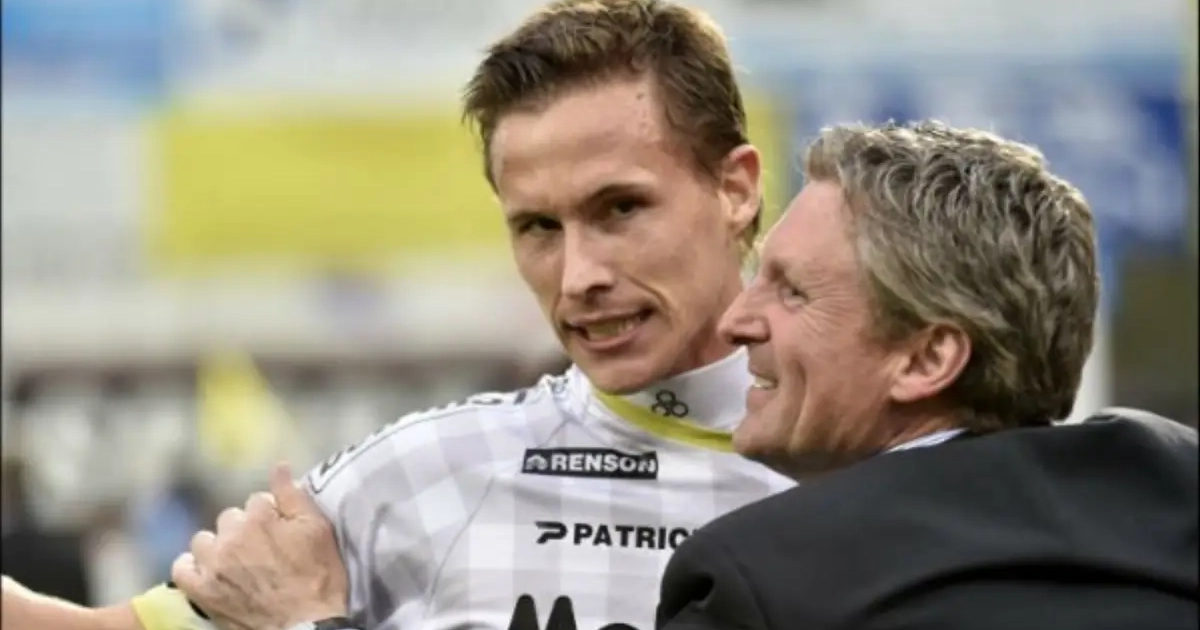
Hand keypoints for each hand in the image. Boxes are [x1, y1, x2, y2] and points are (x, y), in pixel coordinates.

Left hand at [171, 463, 348, 629]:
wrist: (308, 624)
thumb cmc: (319, 576)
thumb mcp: (317, 529)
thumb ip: (293, 495)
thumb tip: (279, 465)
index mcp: (260, 516)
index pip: (258, 500)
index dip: (271, 516)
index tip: (281, 532)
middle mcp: (232, 535)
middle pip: (230, 518)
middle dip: (244, 529)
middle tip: (262, 551)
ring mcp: (213, 564)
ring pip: (204, 539)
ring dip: (218, 547)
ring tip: (237, 563)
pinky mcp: (202, 591)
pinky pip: (181, 568)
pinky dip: (192, 567)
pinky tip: (207, 571)